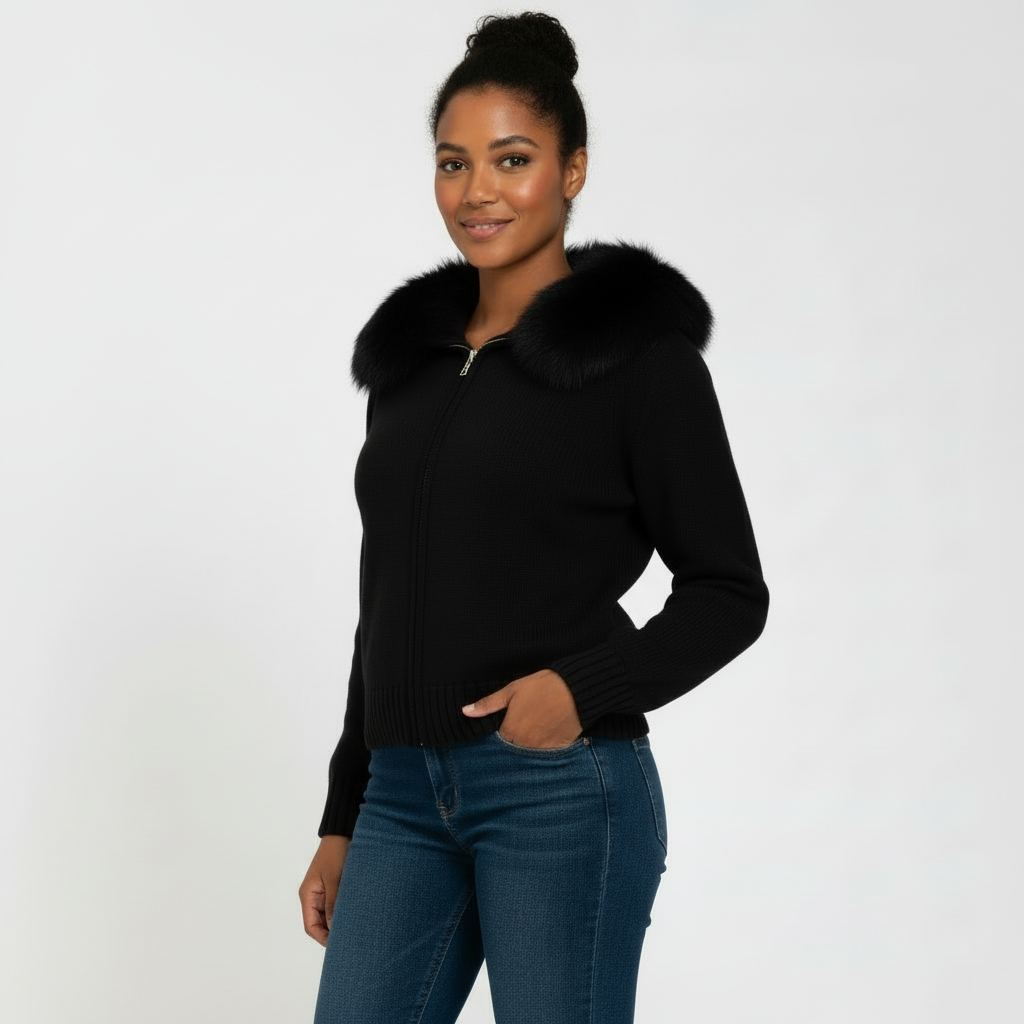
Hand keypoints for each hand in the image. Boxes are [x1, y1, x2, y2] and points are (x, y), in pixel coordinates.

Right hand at [299, 834, 349, 946]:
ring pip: (328, 915)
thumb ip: (333, 905)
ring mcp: (323, 891)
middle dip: (332, 933)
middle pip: (319, 923)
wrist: (343, 832)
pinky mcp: (334, 887)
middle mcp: (313, 896)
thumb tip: (334, 929)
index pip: (311, 926)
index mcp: (308, 895)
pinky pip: (335, 905)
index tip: (339, 945)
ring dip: (339, 922)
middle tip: (350, 941)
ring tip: (355, 929)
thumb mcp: (335, 880)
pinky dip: (343, 911)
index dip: (323, 938)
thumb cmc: (336, 853)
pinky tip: (356, 915)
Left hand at [462, 669, 582, 747]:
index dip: (502, 732)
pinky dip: (545, 745)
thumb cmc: (543, 686)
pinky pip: (546, 753)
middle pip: (513, 749)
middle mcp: (525, 745)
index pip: (498, 742)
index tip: (507, 723)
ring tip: (536, 725)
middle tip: (524, 722)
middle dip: (515, 739)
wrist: (577, 689)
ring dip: (529, 744)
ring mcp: (543, 750)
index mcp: (511, 732)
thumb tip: (465, 711)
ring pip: (529, 753)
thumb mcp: (512, 690)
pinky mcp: (558, 750)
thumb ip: (488, 704)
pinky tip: (548, 730)